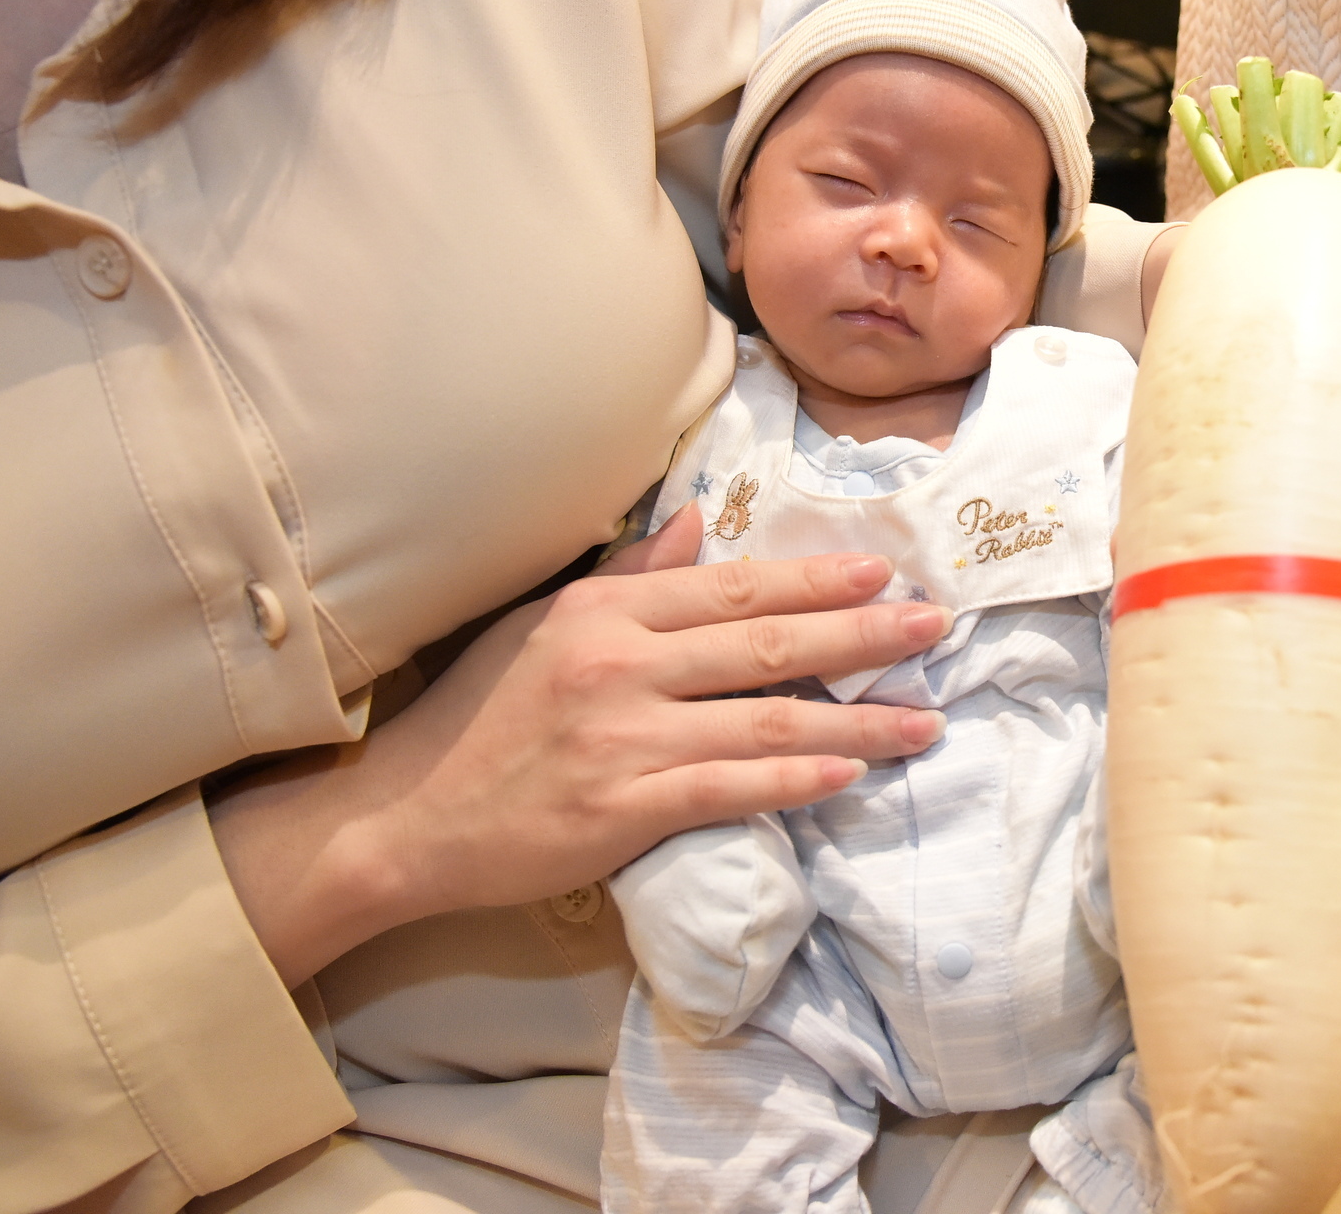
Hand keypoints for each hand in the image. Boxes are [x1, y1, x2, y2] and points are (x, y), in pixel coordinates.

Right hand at [209, 505, 948, 985]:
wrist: (406, 816)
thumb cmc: (478, 718)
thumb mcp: (543, 623)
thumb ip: (631, 575)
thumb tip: (700, 525)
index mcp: (605, 610)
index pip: (733, 587)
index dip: (814, 580)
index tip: (881, 574)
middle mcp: (620, 664)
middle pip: (768, 643)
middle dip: (862, 635)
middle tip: (934, 627)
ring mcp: (623, 737)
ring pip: (766, 721)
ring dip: (856, 719)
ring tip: (923, 719)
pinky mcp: (622, 808)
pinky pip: (729, 788)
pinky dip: (795, 781)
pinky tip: (848, 772)